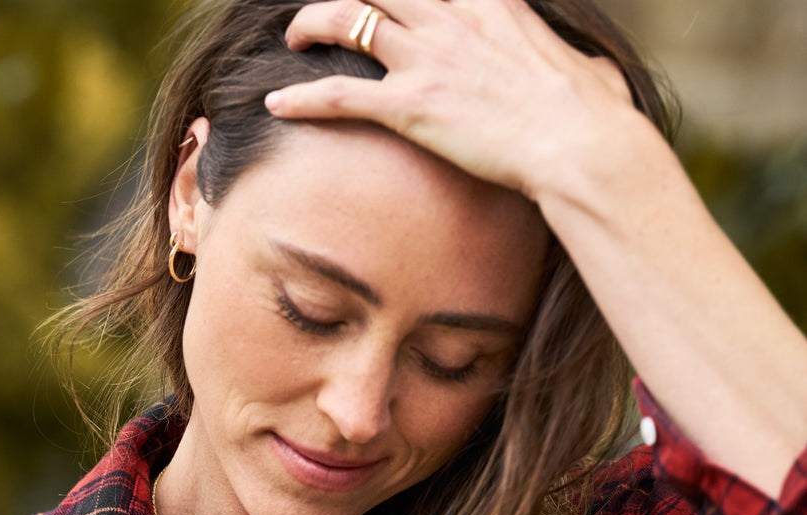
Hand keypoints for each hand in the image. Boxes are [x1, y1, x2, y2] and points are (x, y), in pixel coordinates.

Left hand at [266, 0, 633, 201]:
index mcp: (491, 3)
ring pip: (348, 18)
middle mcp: (452, 17)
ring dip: (312, 23)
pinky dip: (301, 98)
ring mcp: (428, 58)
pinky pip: (338, 95)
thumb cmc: (593, 116)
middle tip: (326, 10)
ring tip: (293, 39)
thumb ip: (572, 64)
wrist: (581, 144)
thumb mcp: (589, 70)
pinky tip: (276, 104)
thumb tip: (594, 77)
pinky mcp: (411, 107)